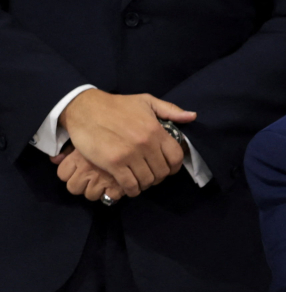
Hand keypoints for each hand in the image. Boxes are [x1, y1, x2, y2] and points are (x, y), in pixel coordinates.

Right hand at [59, 89, 193, 196]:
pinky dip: (132, 189)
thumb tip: (192, 116)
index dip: (175, 166)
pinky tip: (129, 186)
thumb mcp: (146, 101)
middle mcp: (146, 144)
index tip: (168, 168)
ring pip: (147, 180)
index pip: (176, 157)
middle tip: (151, 174)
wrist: (86, 109)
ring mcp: (130, 155)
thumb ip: (170, 110)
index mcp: (156, 130)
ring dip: (145, 184)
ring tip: (140, 179)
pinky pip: (130, 185)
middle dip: (159, 176)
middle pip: (162, 171)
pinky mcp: (113, 164)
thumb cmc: (117, 105)